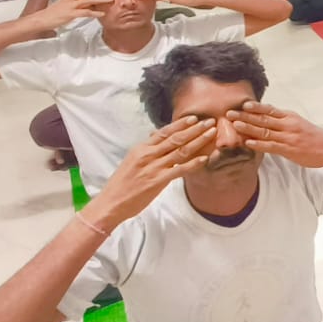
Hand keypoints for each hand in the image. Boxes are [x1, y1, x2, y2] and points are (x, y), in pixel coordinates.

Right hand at [37, 0, 112, 28]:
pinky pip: (85, 12)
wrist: (42, 18)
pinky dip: (94, 13)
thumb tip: (89, 3)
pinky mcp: (70, 14)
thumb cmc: (54, 12)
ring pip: (88, 0)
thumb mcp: (66, 4)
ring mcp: (70, 5)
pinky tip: (102, 14)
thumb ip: (77, 2)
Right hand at [87, 116, 216, 225]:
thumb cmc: (121, 184)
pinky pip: (179, 169)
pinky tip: (205, 158)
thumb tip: (153, 135)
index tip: (194, 118)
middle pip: (175, 138)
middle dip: (194, 129)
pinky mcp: (157, 181)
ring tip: (211, 134)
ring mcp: (153, 167)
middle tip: (209, 122)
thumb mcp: (131, 161)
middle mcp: (148, 155)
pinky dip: (193, 163)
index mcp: (141, 148)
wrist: (111, 202)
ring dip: (198, 141)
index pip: (164, 132)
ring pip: (180, 151)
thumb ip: (145, 149)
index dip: (180, 124)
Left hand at [228, 102, 322, 168]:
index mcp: (290, 117)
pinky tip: (248, 142)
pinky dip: (258, 144)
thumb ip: (285, 121)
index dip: (255, 107)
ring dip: (248, 128)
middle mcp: (288, 125)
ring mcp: (287, 137)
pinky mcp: (288, 149)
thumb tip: (269, 119)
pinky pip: (271, 146)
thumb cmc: (314, 137)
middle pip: (263, 119)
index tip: (243, 104)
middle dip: (245, 116)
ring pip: (264, 131)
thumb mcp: (300, 124)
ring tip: (234, 125)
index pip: (270, 110)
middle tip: (230, 113)